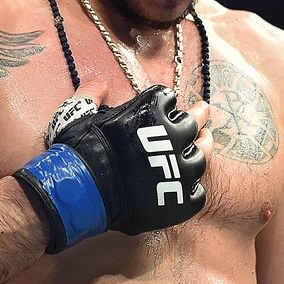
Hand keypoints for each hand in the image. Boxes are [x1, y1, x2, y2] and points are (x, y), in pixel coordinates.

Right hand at [14, 84, 209, 252]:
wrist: (80, 190)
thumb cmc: (79, 150)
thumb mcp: (79, 112)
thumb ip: (92, 94)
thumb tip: (99, 83)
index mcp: (151, 112)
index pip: (167, 99)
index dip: (164, 102)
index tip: (165, 104)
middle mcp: (172, 137)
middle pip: (192, 123)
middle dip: (197, 116)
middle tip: (203, 112)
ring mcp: (179, 170)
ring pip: (201, 156)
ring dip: (201, 150)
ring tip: (203, 145)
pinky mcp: (180, 200)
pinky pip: (197, 193)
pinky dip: (193, 189)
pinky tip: (189, 185)